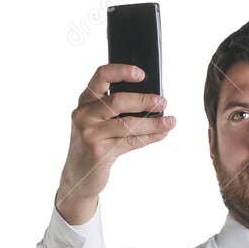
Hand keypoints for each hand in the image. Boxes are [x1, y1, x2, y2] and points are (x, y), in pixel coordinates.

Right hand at [55, 64, 176, 224]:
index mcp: (85, 101)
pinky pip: (129, 142)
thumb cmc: (93, 144)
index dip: (122, 71)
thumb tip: (152, 100)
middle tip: (163, 101)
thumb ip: (115, 109)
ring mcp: (90, 133)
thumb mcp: (98, 122)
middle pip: (118, 101)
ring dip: (152, 123)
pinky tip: (161, 133)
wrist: (78, 176)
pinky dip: (149, 137)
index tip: (142, 74)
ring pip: (127, 124)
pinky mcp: (98, 152)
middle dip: (144, 100)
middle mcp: (84, 114)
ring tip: (170, 121)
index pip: (101, 76)